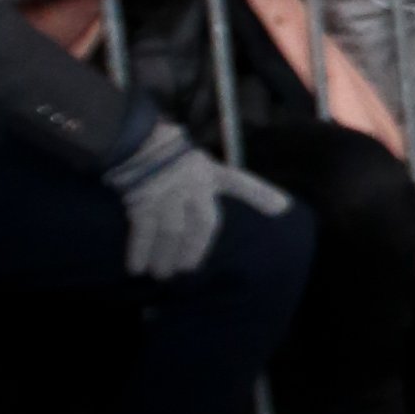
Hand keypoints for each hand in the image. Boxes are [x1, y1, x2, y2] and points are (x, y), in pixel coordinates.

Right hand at [104, 113, 294, 278]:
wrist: (131, 138)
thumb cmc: (161, 147)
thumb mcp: (190, 158)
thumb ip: (199, 177)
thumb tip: (203, 199)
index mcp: (208, 171)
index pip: (239, 182)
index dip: (261, 195)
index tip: (283, 207)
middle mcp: (194, 185)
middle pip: (203, 224)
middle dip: (195, 249)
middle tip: (188, 269)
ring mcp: (169, 194)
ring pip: (173, 233)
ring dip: (165, 256)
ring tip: (162, 275)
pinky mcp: (143, 201)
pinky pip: (143, 232)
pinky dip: (140, 251)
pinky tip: (136, 268)